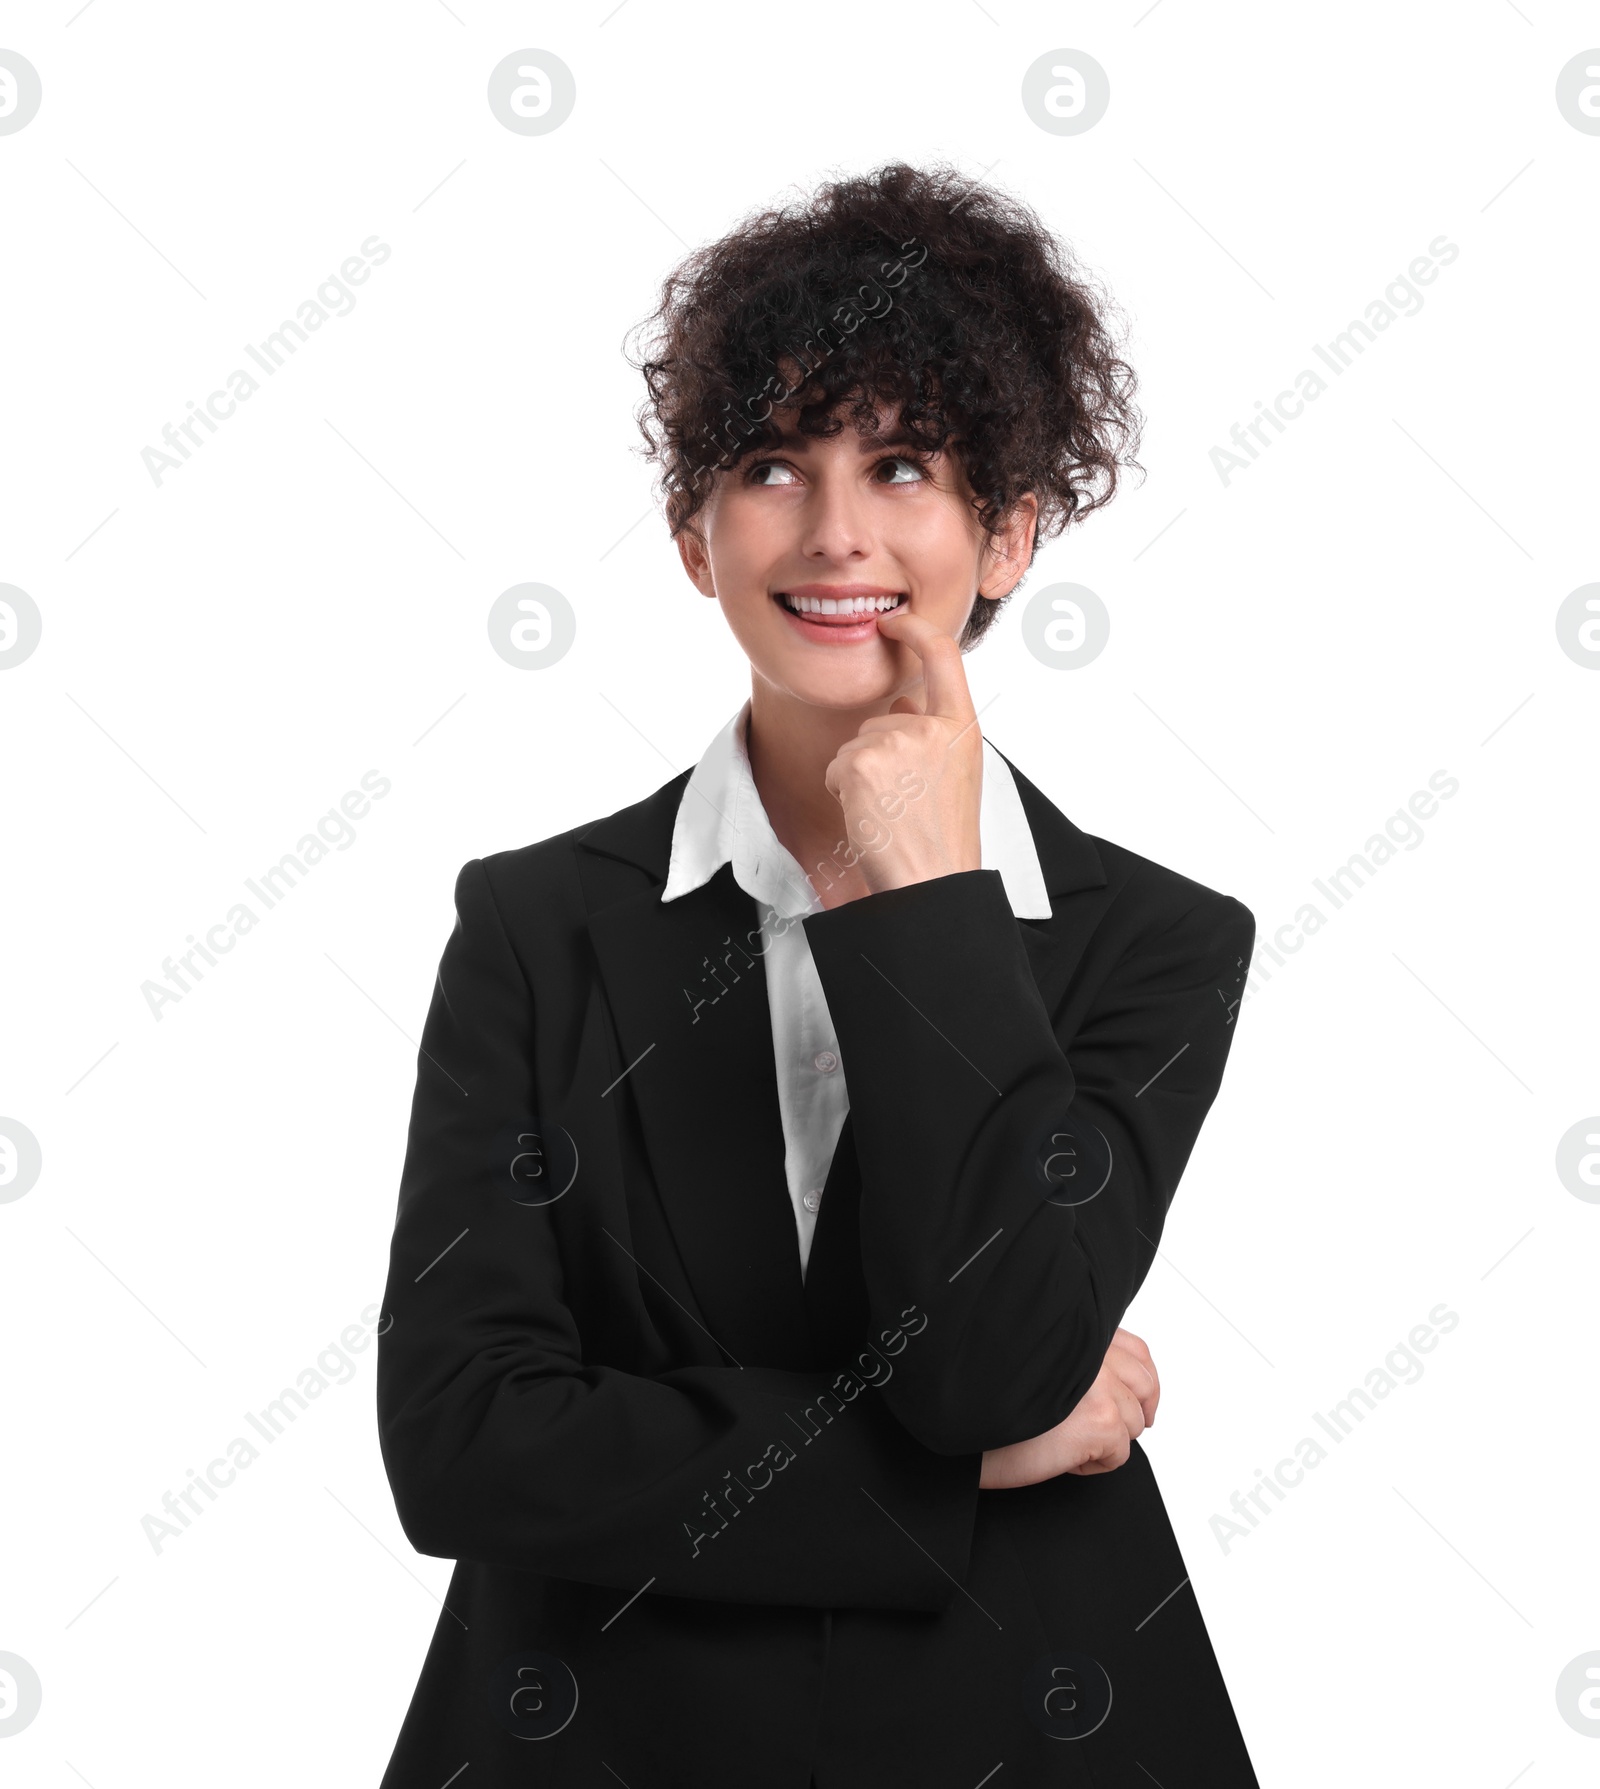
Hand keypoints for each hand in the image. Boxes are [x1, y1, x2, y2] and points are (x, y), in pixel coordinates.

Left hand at [822, 609, 982, 895]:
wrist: (931, 881)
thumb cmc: (942, 837)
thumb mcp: (956, 772)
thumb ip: (933, 732)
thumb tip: (904, 702)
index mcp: (962, 726)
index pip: (943, 655)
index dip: (915, 630)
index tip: (894, 621)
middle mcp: (930, 726)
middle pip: (883, 717)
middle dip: (878, 754)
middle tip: (904, 803)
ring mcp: (894, 741)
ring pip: (856, 743)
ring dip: (861, 777)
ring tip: (891, 812)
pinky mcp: (861, 762)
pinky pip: (837, 766)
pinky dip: (844, 791)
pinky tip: (871, 816)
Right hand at [978, 1328, 1160, 1489]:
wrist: (958, 1416)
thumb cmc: (984, 1390)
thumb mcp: (1039, 1358)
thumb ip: (1075, 1356)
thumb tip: (1112, 1381)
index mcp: (1080, 1330)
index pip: (1136, 1351)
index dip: (1143, 1380)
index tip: (1137, 1401)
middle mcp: (1094, 1349)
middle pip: (1144, 1385)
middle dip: (1133, 1413)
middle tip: (1111, 1433)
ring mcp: (1100, 1383)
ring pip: (1133, 1423)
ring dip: (1104, 1440)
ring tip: (1063, 1440)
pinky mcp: (1101, 1420)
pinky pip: (1120, 1453)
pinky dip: (1093, 1464)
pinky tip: (1061, 1455)